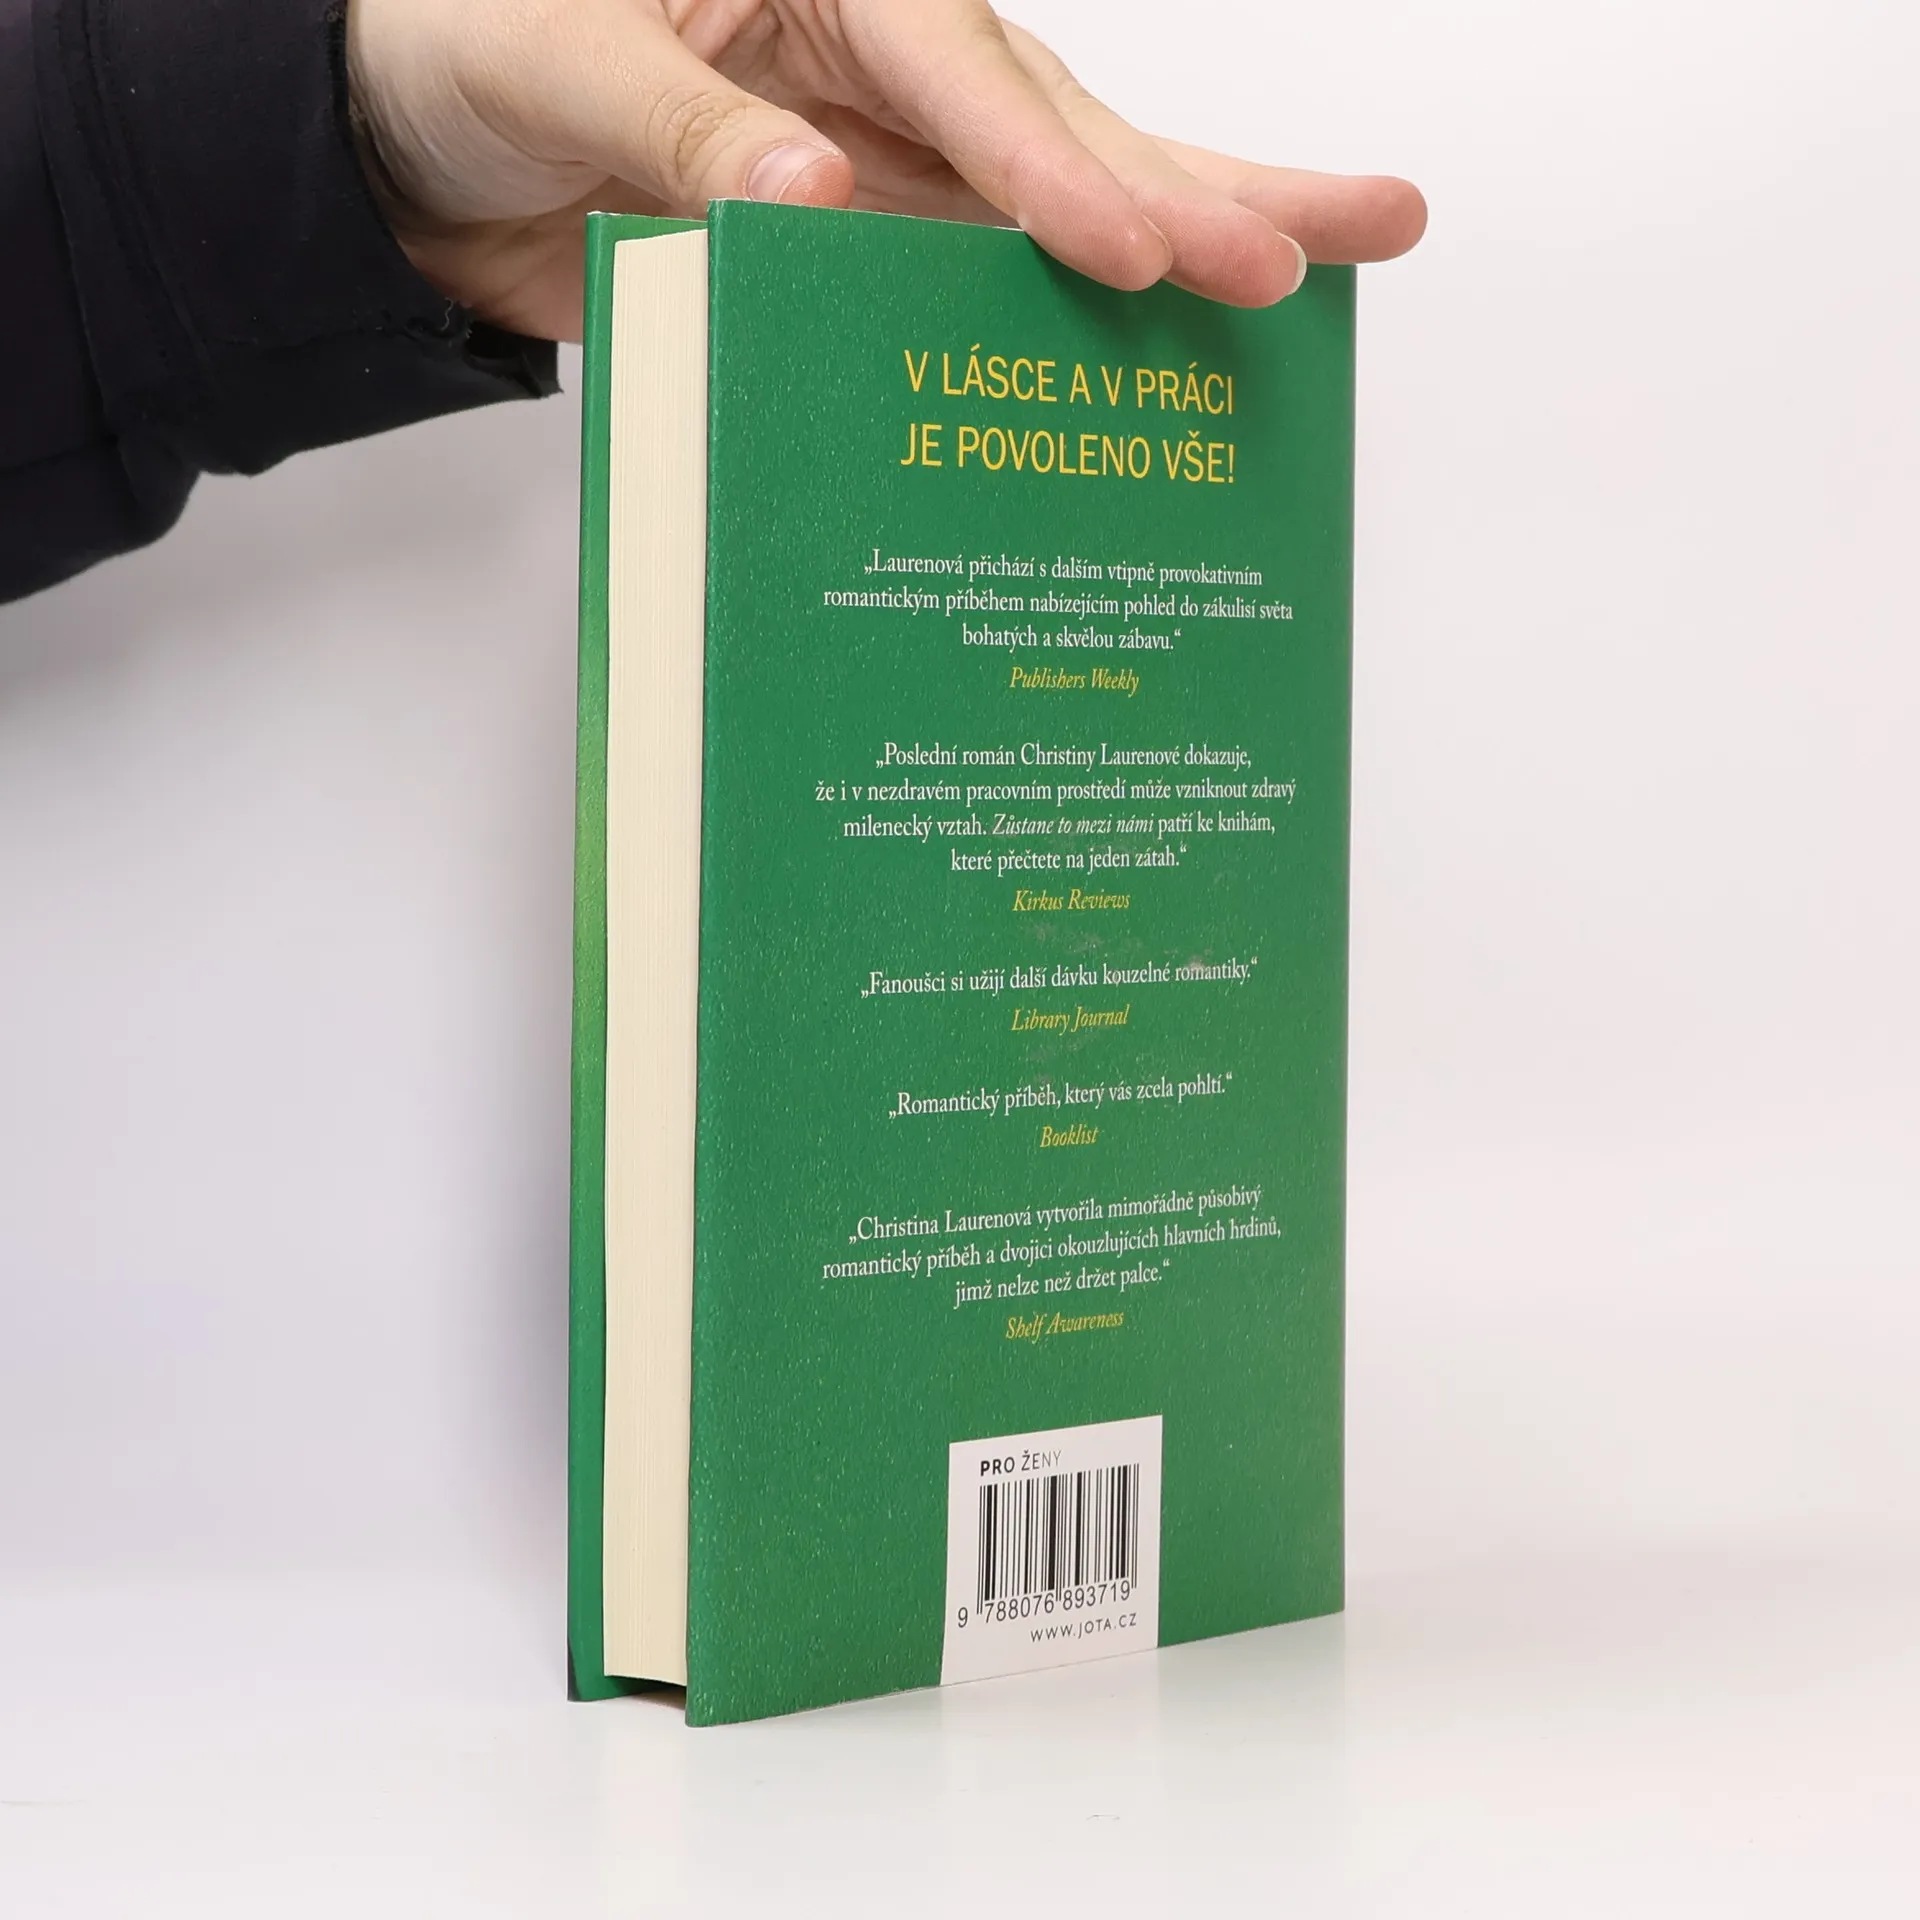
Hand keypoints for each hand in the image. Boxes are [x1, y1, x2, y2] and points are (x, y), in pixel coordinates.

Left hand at [346, 0, 1426, 340]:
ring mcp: (883, 158)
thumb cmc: (457, 49)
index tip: (1137, 255)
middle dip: (1200, 188)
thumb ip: (682, 131)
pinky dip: (1058, 330)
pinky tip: (1156, 358)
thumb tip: (821, 201)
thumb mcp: (552, 60)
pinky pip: (975, 288)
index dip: (1055, 169)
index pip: (961, 74)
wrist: (405, 148)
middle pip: (1064, 122)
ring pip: (1054, 204)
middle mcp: (876, 61)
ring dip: (1184, 242)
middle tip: (1352, 234)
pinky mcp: (863, 245)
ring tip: (1327, 268)